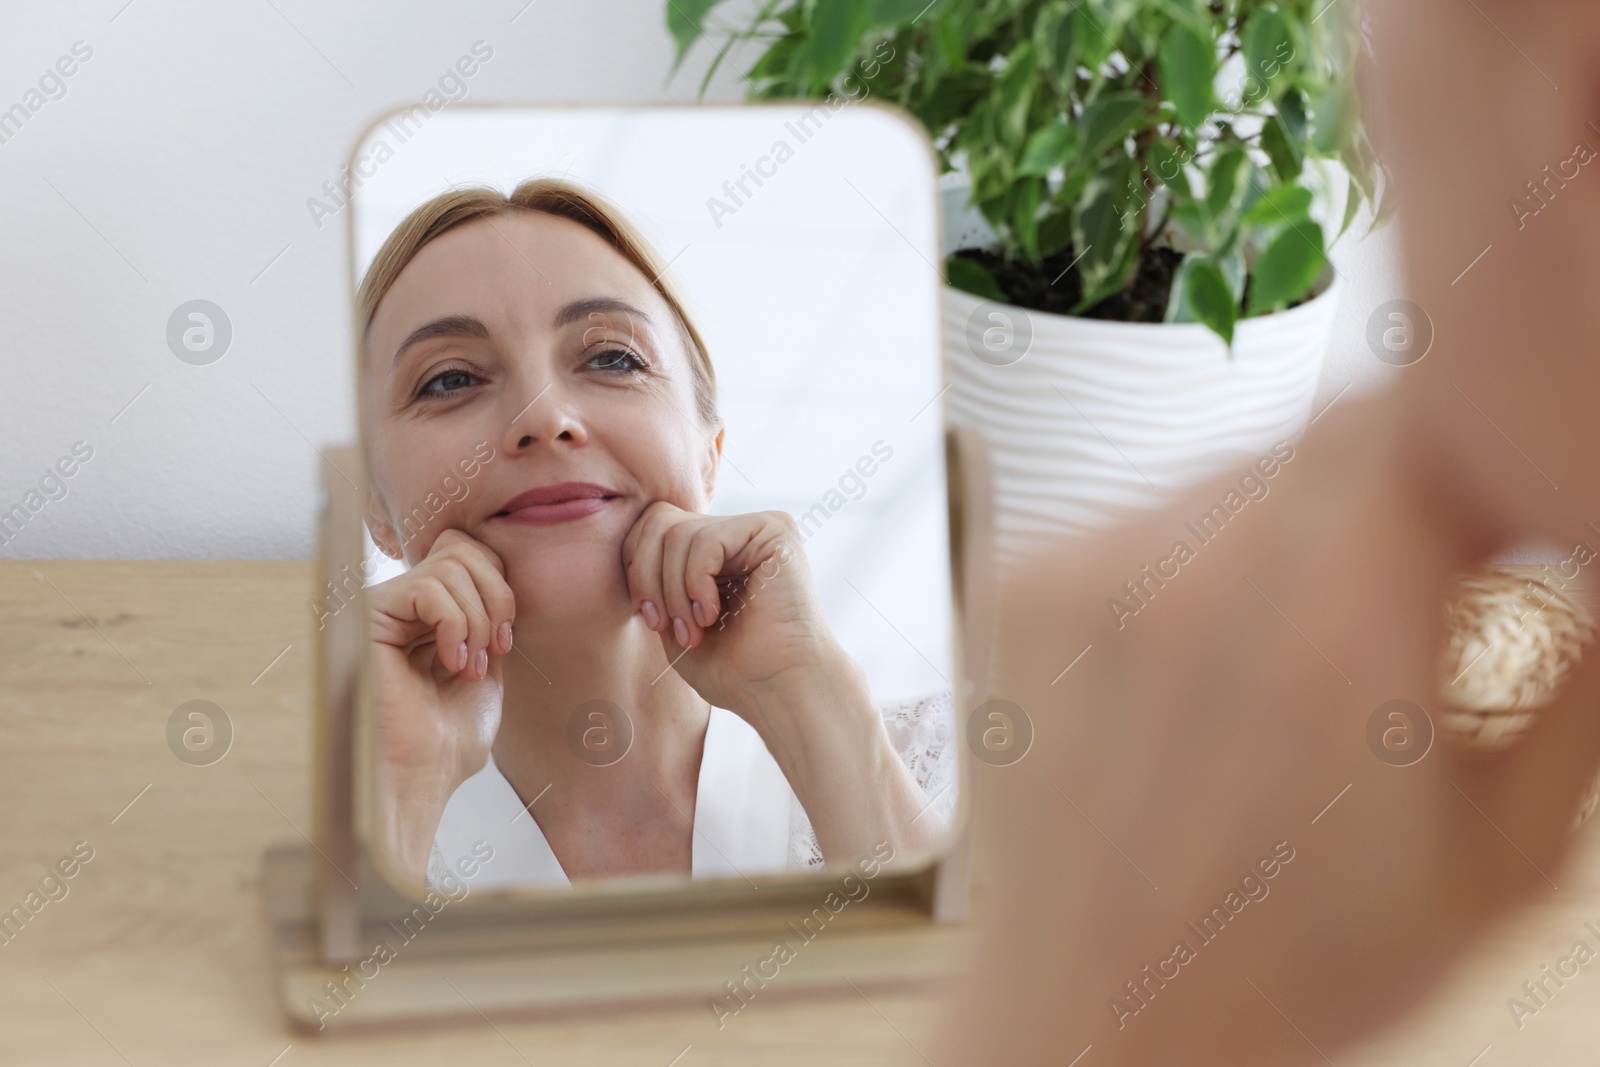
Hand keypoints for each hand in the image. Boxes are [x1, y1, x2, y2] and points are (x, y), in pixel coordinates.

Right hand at [368, 528, 515, 879]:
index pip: (471, 553)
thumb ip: (488, 616)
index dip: (500, 588)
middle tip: (493, 651)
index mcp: (429, 615)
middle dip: (496, 598)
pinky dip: (455, 624)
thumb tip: (500, 572)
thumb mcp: (486, 666)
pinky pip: (429, 588)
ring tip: (466, 667)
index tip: (503, 643)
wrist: (420, 778)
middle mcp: (402, 605)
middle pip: (463, 548)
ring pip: (450, 565)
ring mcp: (384, 607)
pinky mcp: (368, 616)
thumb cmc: (447, 740)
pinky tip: (449, 663)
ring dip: (476, 620)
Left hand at [621, 503, 839, 709]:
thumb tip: (628, 542)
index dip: (637, 570)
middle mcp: (737, 532)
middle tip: (664, 625)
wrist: (780, 690)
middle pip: (659, 520)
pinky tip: (712, 614)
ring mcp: (757, 527)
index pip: (652, 527)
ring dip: (675, 592)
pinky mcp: (775, 530)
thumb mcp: (674, 619)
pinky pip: (707, 540)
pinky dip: (696, 582)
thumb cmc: (733, 670)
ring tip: (694, 631)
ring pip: (679, 533)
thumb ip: (654, 578)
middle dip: (648, 577)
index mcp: (716, 550)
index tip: (653, 621)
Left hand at [944, 404, 1599, 1065]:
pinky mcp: (1020, 590)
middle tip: (1395, 602)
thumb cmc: (1292, 967)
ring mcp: (1090, 575)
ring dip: (1282, 533)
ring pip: (1228, 476)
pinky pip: (1136, 521)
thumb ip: (1579, 688)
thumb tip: (1593, 575)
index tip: (1491, 519)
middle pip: (1323, 442)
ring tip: (1283, 661)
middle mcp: (1195, 578)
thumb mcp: (1504, 858)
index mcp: (1336, 630)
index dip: (1472, 452)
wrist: (1099, 1017)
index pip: (1415, 416)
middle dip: (1385, 500)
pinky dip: (1186, 566)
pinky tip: (1195, 669)